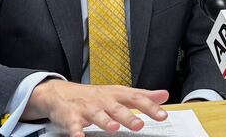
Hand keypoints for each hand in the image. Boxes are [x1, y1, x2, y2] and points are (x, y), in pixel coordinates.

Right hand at [22, 79, 169, 136]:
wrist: (61, 93)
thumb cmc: (96, 96)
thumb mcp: (120, 93)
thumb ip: (142, 96)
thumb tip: (164, 95)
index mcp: (117, 94)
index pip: (136, 99)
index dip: (150, 107)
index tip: (162, 115)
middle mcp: (104, 100)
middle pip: (118, 108)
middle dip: (128, 117)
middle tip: (139, 125)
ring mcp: (87, 108)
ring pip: (98, 115)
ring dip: (106, 121)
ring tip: (114, 128)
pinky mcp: (71, 116)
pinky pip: (74, 124)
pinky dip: (76, 130)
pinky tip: (80, 136)